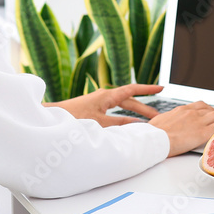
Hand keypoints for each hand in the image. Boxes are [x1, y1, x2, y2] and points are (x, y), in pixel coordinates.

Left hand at [45, 84, 166, 126]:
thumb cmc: (73, 118)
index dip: (148, 90)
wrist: (52, 118)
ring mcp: (98, 102)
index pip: (132, 90)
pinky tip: (126, 122)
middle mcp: (104, 96)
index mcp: (107, 95)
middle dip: (144, 107)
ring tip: (147, 119)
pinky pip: (114, 110)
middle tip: (158, 116)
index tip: (161, 88)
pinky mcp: (93, 109)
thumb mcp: (100, 123)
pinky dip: (124, 115)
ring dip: (134, 111)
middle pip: (129, 100)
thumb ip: (121, 124)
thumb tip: (139, 125)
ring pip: (122, 105)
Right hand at [147, 101, 213, 155]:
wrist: (154, 139)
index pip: (200, 105)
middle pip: (211, 110)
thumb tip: (168, 121)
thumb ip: (169, 118)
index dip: (206, 111)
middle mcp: (192, 113)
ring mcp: (198, 122)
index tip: (207, 116)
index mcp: (182, 109)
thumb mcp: (161, 120)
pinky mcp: (202, 133)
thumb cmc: (153, 132)